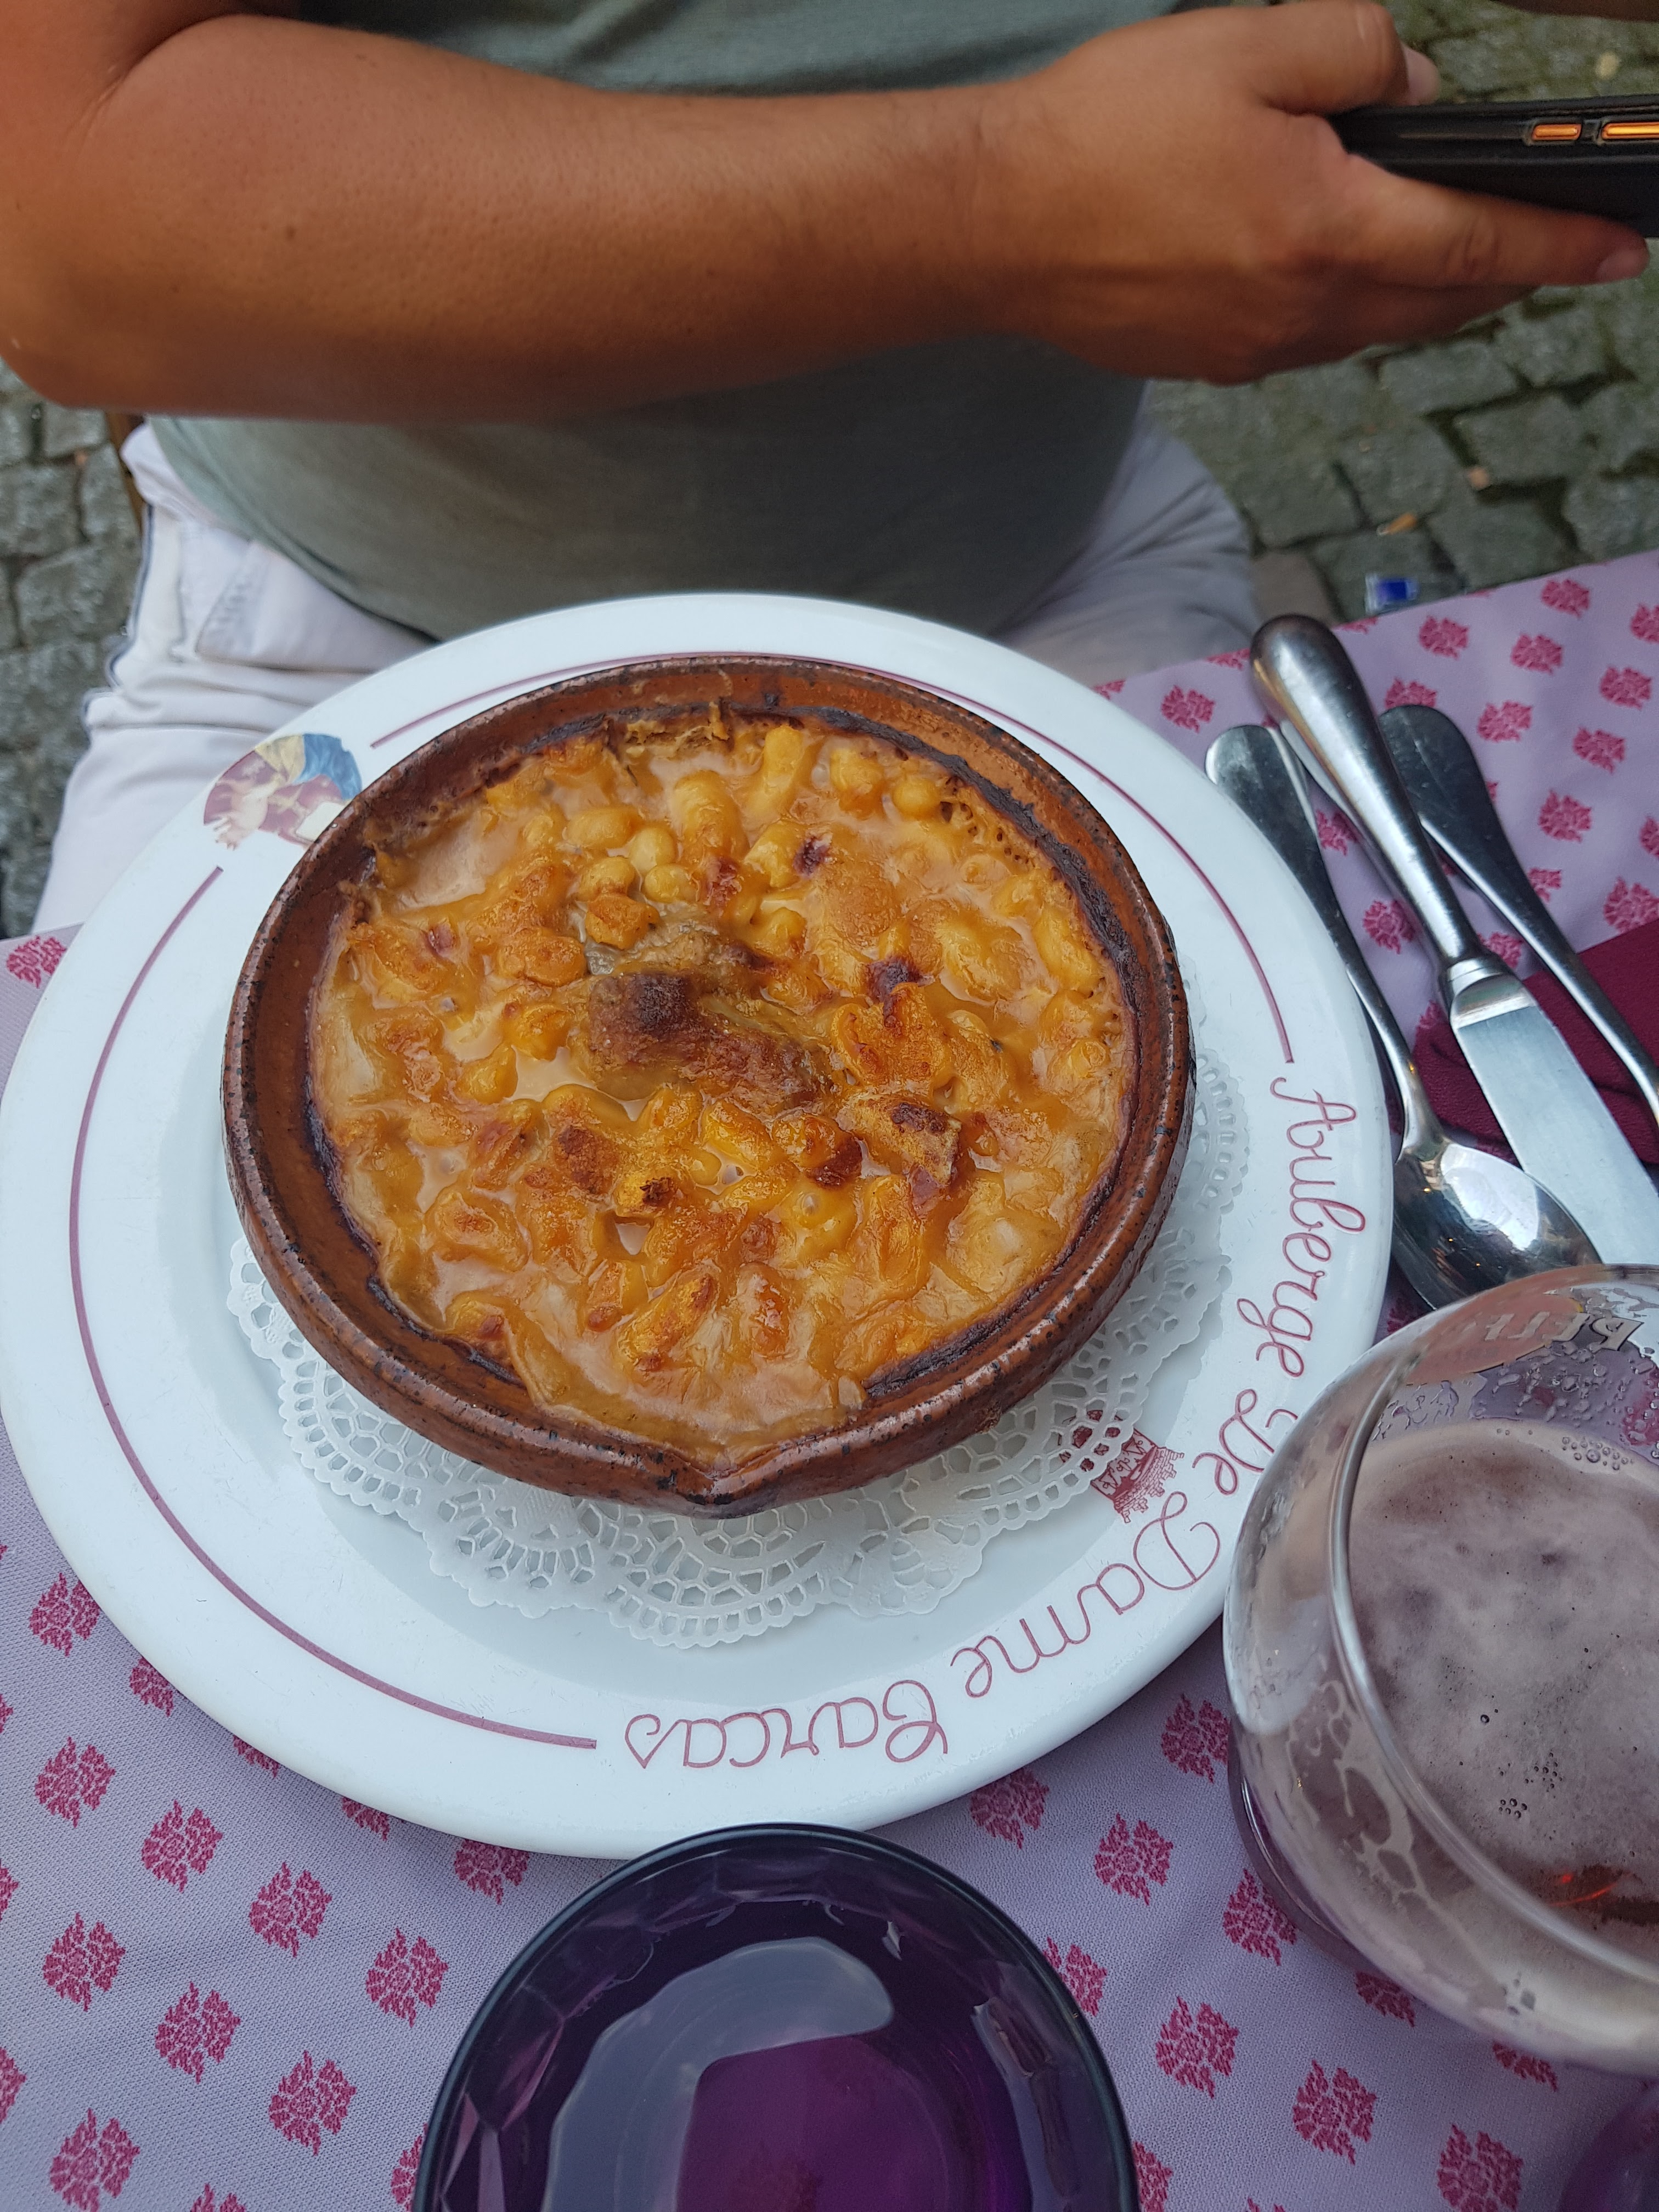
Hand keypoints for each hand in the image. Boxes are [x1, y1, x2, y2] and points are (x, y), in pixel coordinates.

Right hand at [969, 0, 1646, 382]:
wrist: (994, 224)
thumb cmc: (1108, 130)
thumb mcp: (1252, 41)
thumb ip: (1360, 50)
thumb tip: (1415, 91)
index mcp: (1328, 231)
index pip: (1480, 246)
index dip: (1560, 244)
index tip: (1618, 250)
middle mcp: (1304, 311)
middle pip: (1440, 304)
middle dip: (1508, 278)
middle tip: (1552, 250)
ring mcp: (1256, 350)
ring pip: (1379, 326)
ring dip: (1430, 293)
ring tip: (1457, 254)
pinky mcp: (1212, 360)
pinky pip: (1314, 339)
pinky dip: (1356, 305)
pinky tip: (1344, 268)